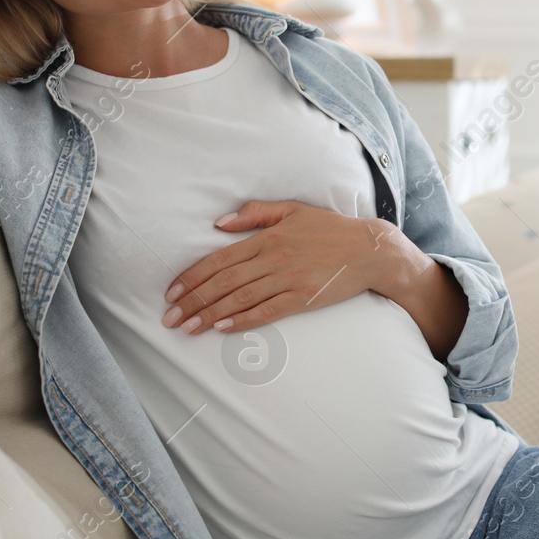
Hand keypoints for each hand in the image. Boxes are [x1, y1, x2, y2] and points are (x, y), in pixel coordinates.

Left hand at [161, 200, 405, 333]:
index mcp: (268, 237)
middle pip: (224, 282)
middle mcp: (274, 258)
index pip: (220, 259)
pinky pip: (267, 311)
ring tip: (187, 328)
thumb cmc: (330, 229)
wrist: (369, 250)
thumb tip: (218, 223)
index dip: (193, 276)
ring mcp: (289, 279)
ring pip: (240, 298)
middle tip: (169, 318)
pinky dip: (242, 319)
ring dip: (209, 314)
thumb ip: (255, 214)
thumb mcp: (292, 210)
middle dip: (193, 301)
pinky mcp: (303, 298)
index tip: (172, 293)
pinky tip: (222, 327)